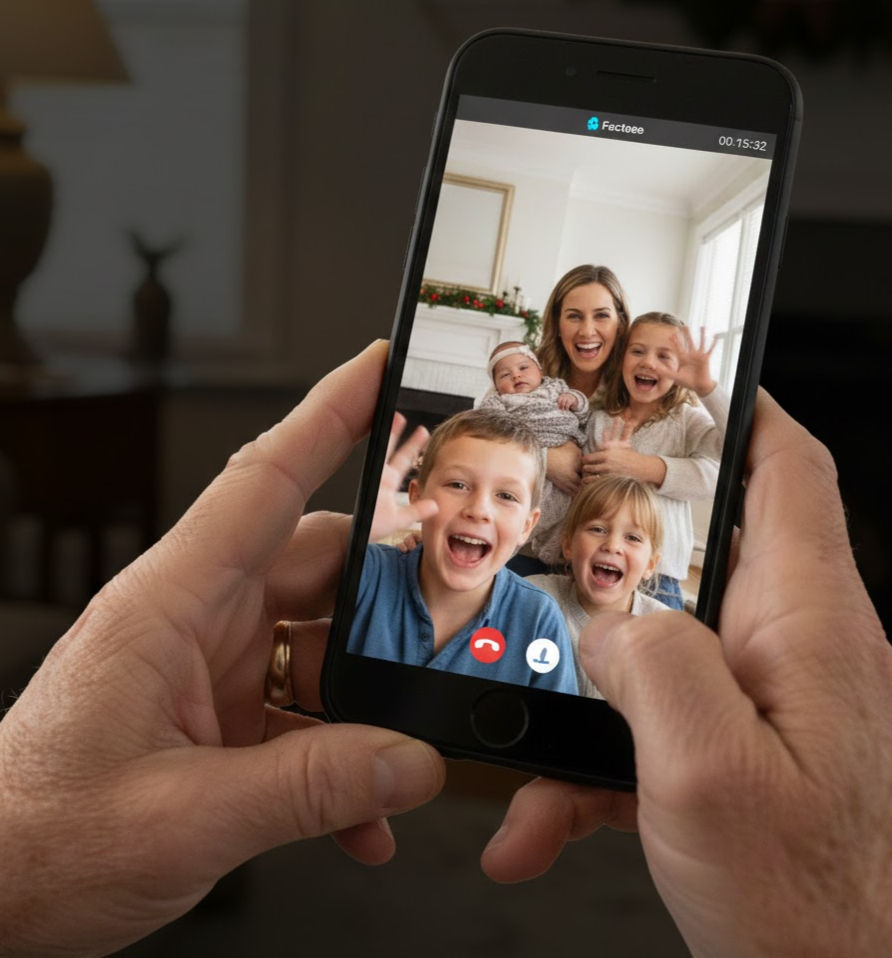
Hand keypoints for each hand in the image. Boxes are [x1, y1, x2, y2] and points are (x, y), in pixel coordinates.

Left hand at [0, 342, 445, 956]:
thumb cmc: (36, 839)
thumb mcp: (185, 818)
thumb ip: (312, 788)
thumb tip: (411, 762)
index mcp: (170, 604)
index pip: (264, 480)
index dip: (328, 413)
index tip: (382, 366)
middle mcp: (196, 621)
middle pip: (318, 567)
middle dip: (387, 595)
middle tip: (446, 623)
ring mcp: (213, 668)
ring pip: (324, 643)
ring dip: (369, 702)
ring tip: (400, 756)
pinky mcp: (223, 715)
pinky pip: (307, 711)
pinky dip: (344, 756)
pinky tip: (361, 813)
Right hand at [482, 389, 891, 956]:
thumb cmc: (816, 907)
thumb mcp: (709, 773)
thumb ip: (654, 667)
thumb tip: (611, 625)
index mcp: (805, 624)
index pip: (786, 473)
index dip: (740, 413)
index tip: (686, 383)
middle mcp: (792, 651)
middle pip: (702, 552)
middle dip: (621, 545)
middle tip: (560, 535)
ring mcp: (763, 704)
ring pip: (656, 652)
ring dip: (585, 692)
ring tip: (531, 738)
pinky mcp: (734, 755)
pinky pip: (650, 732)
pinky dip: (590, 766)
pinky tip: (540, 819)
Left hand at [668, 325, 716, 396]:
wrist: (699, 386)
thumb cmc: (688, 382)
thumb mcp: (674, 376)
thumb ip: (664, 372)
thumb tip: (654, 369)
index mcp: (683, 359)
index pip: (678, 348)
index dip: (675, 341)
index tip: (672, 334)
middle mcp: (691, 356)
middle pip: (688, 343)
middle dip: (686, 335)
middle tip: (684, 326)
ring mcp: (699, 356)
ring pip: (700, 343)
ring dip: (701, 335)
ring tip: (702, 326)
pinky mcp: (706, 358)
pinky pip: (710, 349)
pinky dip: (713, 343)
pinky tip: (716, 336)